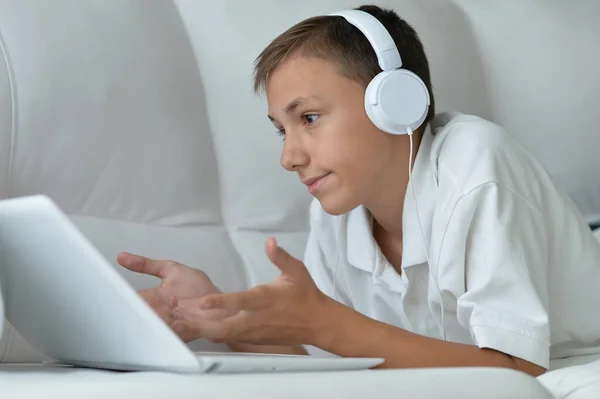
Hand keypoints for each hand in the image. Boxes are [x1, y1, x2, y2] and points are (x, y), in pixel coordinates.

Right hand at [117, 252, 221, 341]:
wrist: (220, 301)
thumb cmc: (196, 287)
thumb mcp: (170, 269)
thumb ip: (147, 265)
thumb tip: (121, 256)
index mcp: (152, 299)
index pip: (132, 300)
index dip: (121, 299)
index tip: (108, 297)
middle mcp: (158, 314)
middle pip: (140, 316)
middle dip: (132, 314)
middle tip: (123, 310)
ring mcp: (170, 324)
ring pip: (155, 325)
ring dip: (153, 320)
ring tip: (150, 314)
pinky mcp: (185, 333)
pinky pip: (175, 333)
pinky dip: (174, 328)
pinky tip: (175, 321)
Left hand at [170, 237, 332, 346]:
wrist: (317, 323)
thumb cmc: (305, 294)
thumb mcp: (296, 271)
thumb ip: (281, 257)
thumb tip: (269, 241)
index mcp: (266, 299)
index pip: (241, 302)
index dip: (221, 302)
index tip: (203, 302)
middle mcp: (257, 318)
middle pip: (226, 326)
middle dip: (202, 324)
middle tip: (178, 319)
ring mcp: (254, 332)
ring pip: (224, 335)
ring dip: (203, 329)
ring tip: (179, 324)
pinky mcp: (253, 339)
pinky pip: (229, 338)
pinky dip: (212, 334)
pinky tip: (195, 329)